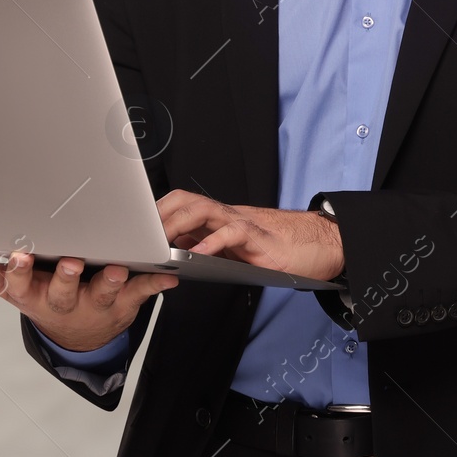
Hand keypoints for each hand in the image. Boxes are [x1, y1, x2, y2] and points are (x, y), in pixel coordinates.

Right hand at [0, 250, 176, 352]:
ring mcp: (93, 302)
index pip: (18, 283)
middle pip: (61, 290)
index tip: (17, 256)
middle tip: (68, 261)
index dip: (17, 272)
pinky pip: (141, 292)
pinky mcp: (122, 302)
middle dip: (64, 276)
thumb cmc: (41, 296)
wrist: (79, 336)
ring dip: (109, 281)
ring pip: (101, 292)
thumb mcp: (8, 287)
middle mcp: (62, 300)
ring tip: (115, 269)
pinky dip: (154, 283)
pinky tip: (167, 275)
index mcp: (31, 293)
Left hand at [158, 190, 343, 281]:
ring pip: (204, 210)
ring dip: (178, 223)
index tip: (135, 226)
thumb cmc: (280, 247)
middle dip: (160, 213)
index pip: (181, 204)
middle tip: (141, 234)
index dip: (157, 211)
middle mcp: (228, 215)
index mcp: (219, 218)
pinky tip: (198, 255)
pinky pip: (232, 233)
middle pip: (186, 201)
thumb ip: (208, 244)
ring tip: (161, 241)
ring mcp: (243, 223)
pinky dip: (213, 242)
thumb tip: (177, 248)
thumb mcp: (235, 248)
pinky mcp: (260, 238)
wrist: (321, 244)